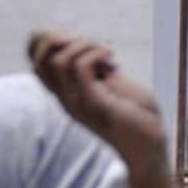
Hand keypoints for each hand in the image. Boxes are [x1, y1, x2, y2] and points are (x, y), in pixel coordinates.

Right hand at [29, 31, 166, 173]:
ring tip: (107, 53)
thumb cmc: (138, 117)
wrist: (152, 149)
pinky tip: (113, 62)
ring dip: (83, 45)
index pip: (34, 58)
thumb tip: (86, 44)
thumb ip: (97, 69)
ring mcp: (78, 102)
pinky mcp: (95, 104)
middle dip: (61, 38)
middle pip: (36, 58)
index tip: (80, 40)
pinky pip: (81, 68)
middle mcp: (65, 97)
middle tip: (91, 44)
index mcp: (66, 92)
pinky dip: (95, 54)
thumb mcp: (114, 86)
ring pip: (57, 60)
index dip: (49, 39)